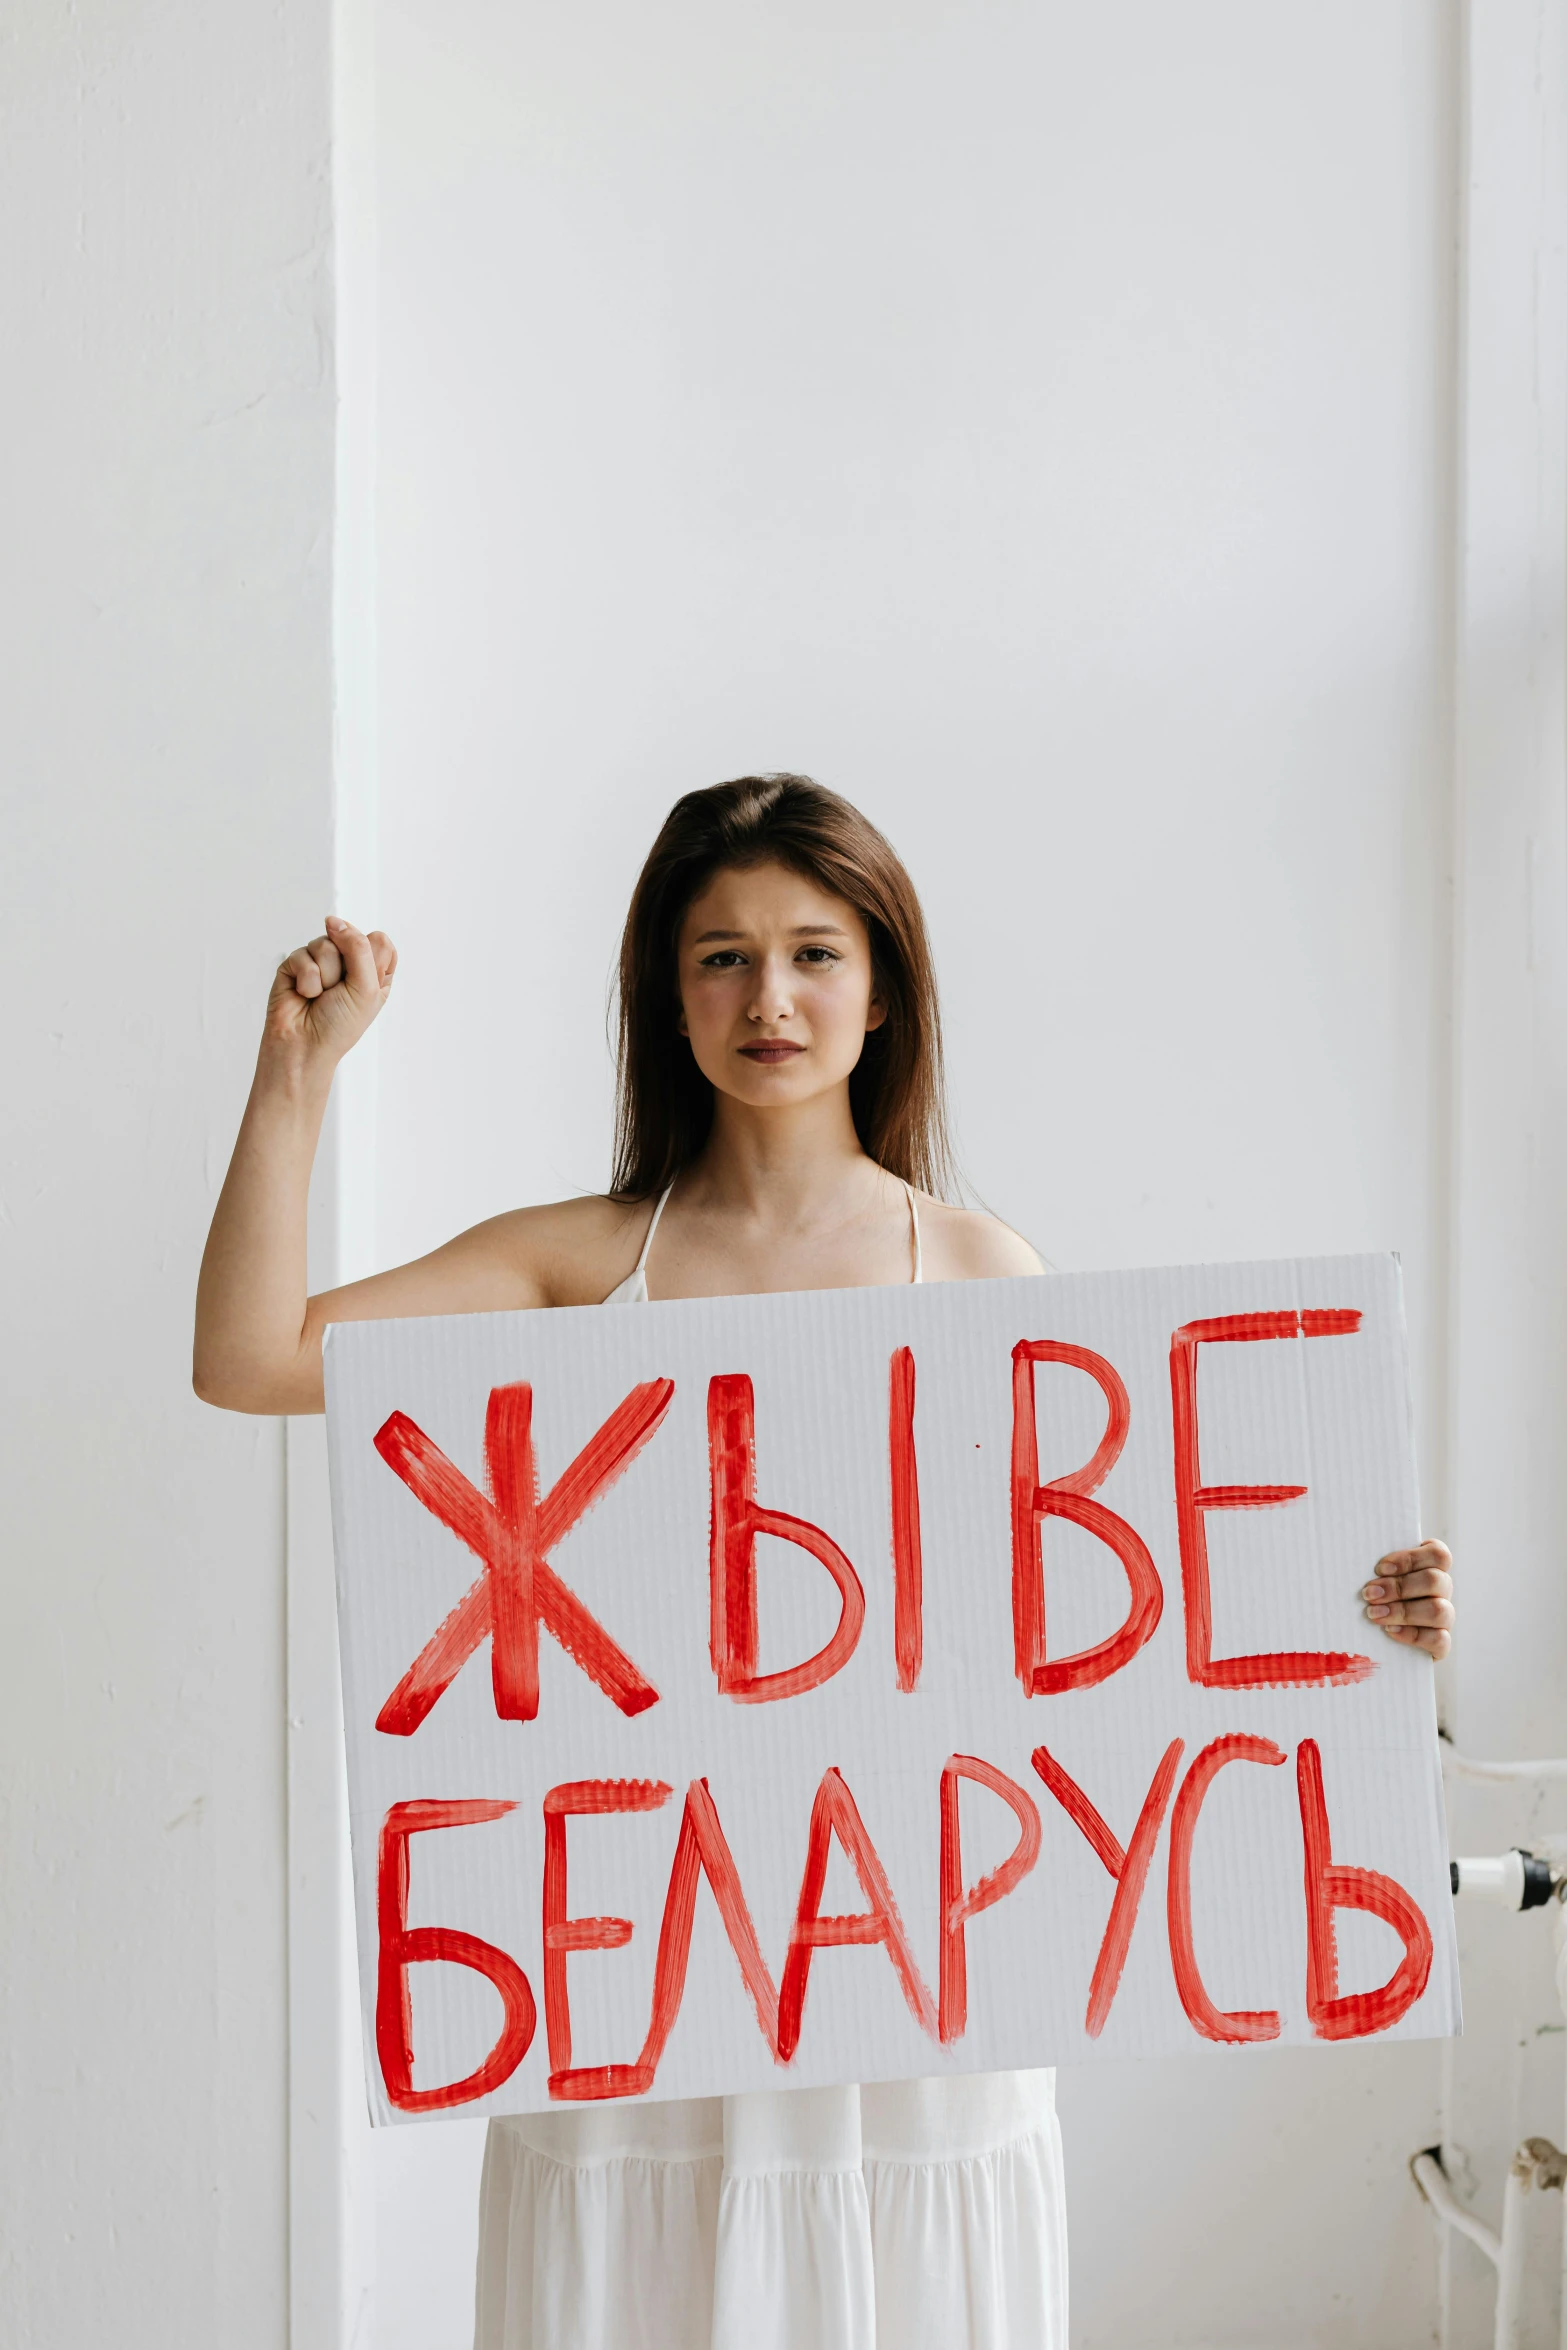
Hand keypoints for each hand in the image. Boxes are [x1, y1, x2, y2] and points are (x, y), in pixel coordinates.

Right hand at [263, 916, 396, 1073]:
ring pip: (325, 943)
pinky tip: (304, 994)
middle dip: (346, 966)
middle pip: (351, 936)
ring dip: (325, 975)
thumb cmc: (339, 1026)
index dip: (370, 956)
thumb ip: (359, 948)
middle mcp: (348, 964)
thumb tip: (334, 921)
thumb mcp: (366, 988)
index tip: (364, 981)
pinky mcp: (296, 964)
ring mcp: (321, 962)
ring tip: (320, 995)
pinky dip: (306, 979)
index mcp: (374, 972)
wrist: (303, 1045)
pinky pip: (302, 954)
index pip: (379, 941)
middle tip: (340, 991)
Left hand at [1362, 1540, 1452, 1659]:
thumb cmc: (1372, 1598)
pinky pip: (1439, 1639)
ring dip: (1403, 1611)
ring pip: (1439, 1610)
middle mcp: (1442, 1591)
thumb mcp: (1374, 1578)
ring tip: (1374, 1614)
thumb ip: (1377, 1569)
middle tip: (1370, 1594)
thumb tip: (1356, 1558)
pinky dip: (1413, 1635)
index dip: (1411, 1559)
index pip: (1438, 1554)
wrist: (1373, 1641)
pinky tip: (1390, 1631)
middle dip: (1398, 1587)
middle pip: (1436, 1581)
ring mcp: (1445, 1618)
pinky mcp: (1441, 1644)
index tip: (1380, 1568)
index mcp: (1431, 1567)